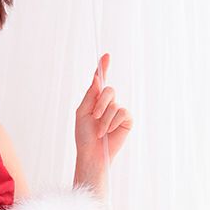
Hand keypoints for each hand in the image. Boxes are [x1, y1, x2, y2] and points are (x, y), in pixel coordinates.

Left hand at [74, 53, 132, 191]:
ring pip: (114, 104)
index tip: (106, 56)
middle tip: (94, 116)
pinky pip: (122, 112)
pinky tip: (109, 132)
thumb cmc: (84, 135)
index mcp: (95, 100)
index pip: (100, 81)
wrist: (92, 153)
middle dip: (100, 103)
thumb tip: (97, 80)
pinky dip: (113, 122)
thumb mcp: (82, 112)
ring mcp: (118, 111)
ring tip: (100, 131)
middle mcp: (108, 103)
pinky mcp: (126, 120)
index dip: (103, 67)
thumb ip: (91, 95)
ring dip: (104, 119)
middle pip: (109, 90)